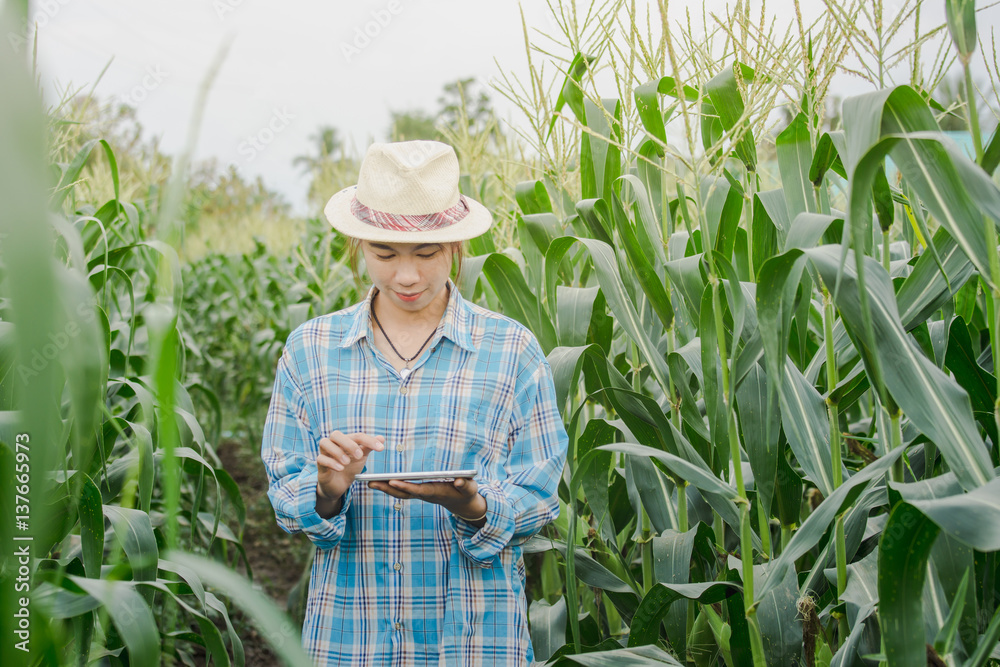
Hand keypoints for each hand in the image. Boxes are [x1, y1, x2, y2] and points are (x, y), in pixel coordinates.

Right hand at [316, 431, 384, 503]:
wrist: (339, 485)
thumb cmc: (350, 467)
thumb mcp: (361, 457)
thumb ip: (369, 447)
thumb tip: (381, 438)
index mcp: (345, 440)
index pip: (357, 435)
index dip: (369, 440)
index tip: (381, 448)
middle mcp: (333, 443)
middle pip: (336, 434)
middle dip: (349, 444)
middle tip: (359, 456)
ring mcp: (325, 453)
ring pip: (324, 443)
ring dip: (338, 452)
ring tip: (347, 462)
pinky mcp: (320, 465)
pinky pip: (320, 459)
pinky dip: (331, 462)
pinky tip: (340, 468)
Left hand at [368, 477, 486, 521]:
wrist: (463, 503)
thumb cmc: (467, 493)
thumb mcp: (470, 488)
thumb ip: (465, 485)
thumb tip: (460, 481)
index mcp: (436, 493)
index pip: (418, 490)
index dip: (405, 486)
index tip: (392, 481)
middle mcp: (425, 495)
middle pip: (403, 494)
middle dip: (387, 489)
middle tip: (370, 482)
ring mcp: (421, 495)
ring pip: (400, 494)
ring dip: (384, 488)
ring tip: (368, 482)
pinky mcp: (419, 493)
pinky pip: (402, 491)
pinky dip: (390, 487)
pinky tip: (380, 481)